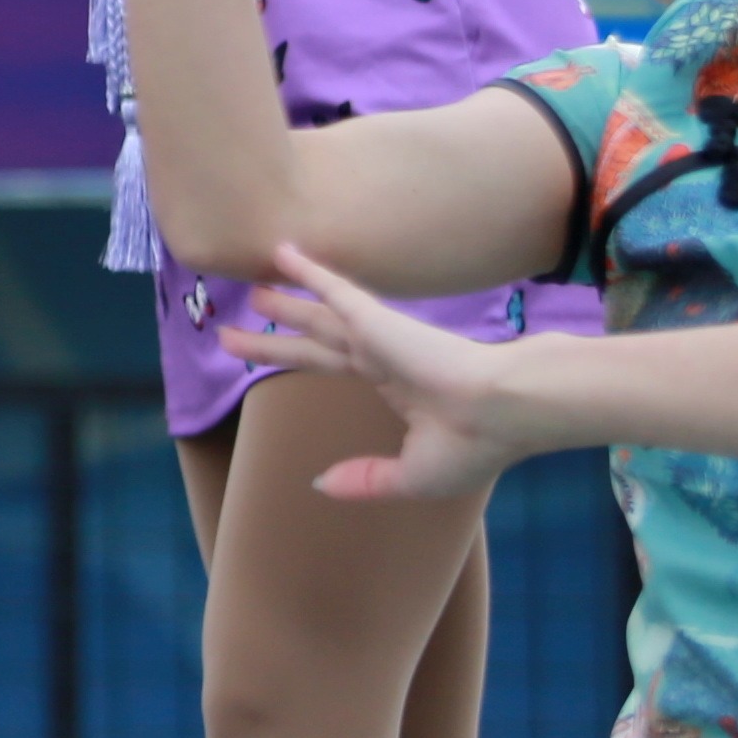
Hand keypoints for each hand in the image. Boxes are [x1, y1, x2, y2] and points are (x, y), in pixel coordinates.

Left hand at [218, 248, 530, 500]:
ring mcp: (379, 336)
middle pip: (315, 343)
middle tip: (230, 332)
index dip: (303, 360)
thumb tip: (319, 484)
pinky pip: (334, 291)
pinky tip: (281, 252)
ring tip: (248, 286)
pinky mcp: (377, 321)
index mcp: (398, 385)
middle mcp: (383, 356)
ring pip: (316, 316)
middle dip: (274, 338)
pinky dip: (307, 271)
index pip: (336, 366)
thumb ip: (367, 478)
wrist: (507, 411)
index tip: (276, 357)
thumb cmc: (477, 445)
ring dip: (282, 302)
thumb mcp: (414, 475)